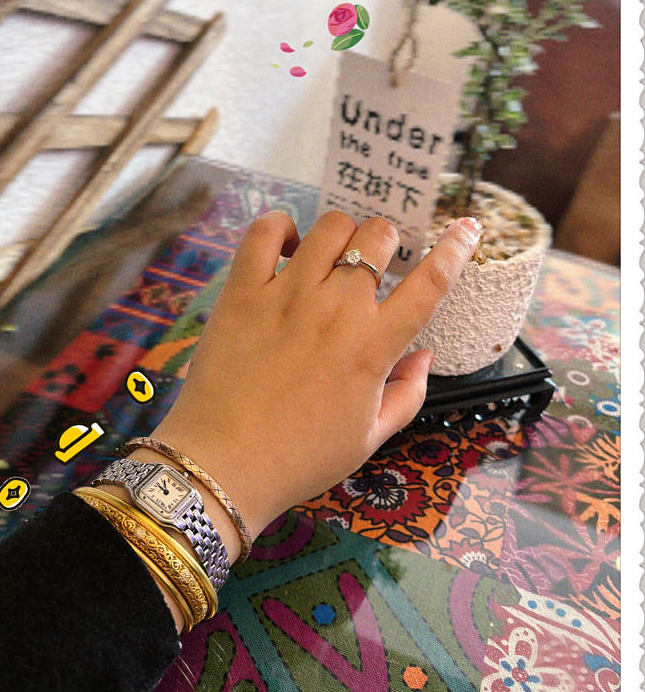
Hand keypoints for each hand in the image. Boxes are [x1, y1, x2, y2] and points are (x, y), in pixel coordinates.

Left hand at [151, 210, 481, 538]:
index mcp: (374, 345)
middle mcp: (337, 309)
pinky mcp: (243, 290)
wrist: (224, 464)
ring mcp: (288, 294)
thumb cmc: (300, 457)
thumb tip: (424, 356)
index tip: (467, 228)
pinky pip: (264, 232)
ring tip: (330, 256)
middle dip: (386, 241)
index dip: (454, 249)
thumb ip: (406, 394)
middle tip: (373, 261)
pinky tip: (285, 246)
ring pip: (329, 227)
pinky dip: (279, 227)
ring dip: (340, 234)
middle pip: (377, 238)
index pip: (429, 283)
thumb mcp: (368, 438)